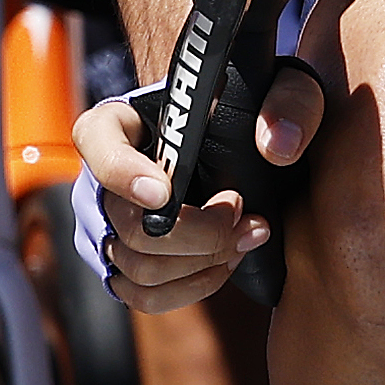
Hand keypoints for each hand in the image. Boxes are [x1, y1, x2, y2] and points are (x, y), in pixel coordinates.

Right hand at [64, 67, 324, 313]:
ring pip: (139, 269)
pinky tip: (227, 261)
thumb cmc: (247, 112)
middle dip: (199, 232)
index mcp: (116, 123)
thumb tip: (277, 146)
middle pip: (129, 227)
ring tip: (245, 237)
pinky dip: (193, 286)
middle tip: (243, 214)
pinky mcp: (122, 266)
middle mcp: (97, 179)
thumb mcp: (279, 88)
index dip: (123, 174)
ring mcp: (105, 228)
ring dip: (203, 263)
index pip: (95, 142)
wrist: (233, 145)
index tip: (165, 191)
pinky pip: (145, 297)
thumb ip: (289, 101)